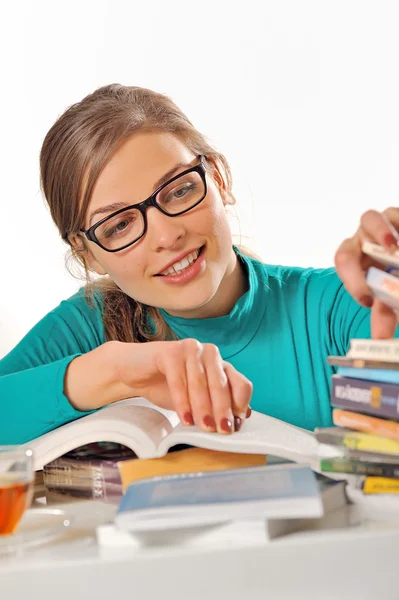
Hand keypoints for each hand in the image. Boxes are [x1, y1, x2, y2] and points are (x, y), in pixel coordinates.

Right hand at [115, 338, 252, 433]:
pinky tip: (184, 418)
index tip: (234, 425)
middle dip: (223, 409)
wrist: (134, 372)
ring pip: (201, 382)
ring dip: (203, 408)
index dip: (240, 406)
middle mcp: (210, 354)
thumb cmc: (167, 385)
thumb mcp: (196, 400)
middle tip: (222, 430)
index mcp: (221, 365)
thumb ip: (218, 405)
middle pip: (222, 384)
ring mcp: (190, 349)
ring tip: (204, 427)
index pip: (242, 384)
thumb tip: (243, 417)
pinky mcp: (170, 351)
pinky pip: (179, 379)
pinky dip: (182, 401)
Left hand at [334, 208, 398, 338]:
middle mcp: (360, 238)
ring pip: (371, 218)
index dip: (352, 282)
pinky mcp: (396, 215)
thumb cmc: (390, 278)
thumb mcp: (386, 297)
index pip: (342, 263)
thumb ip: (383, 316)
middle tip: (385, 259)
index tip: (368, 301)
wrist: (397, 259)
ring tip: (395, 247)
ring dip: (383, 231)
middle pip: (352, 239)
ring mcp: (380, 222)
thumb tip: (380, 341)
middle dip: (363, 253)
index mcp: (352, 258)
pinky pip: (396, 213)